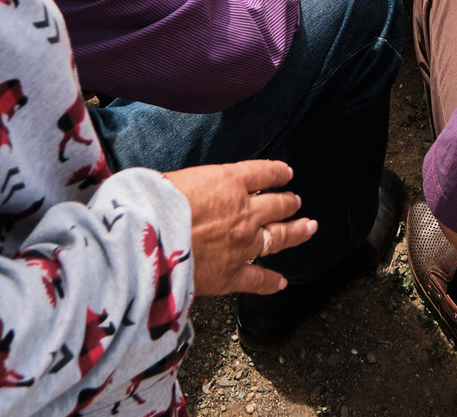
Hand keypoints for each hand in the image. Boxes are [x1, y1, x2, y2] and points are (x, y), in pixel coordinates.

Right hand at [164, 160, 314, 296]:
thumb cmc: (153, 204)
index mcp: (229, 182)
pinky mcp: (232, 275)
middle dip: (289, 202)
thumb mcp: (174, 179)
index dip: (277, 173)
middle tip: (296, 201)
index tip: (286, 173)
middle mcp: (244, 211)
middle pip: (277, 205)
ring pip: (278, 237)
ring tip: (308, 227)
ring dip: (296, 232)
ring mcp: (243, 244)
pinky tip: (281, 283)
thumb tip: (184, 191)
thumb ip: (192, 185)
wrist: (148, 238)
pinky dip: (272, 282)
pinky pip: (259, 279)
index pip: (263, 173)